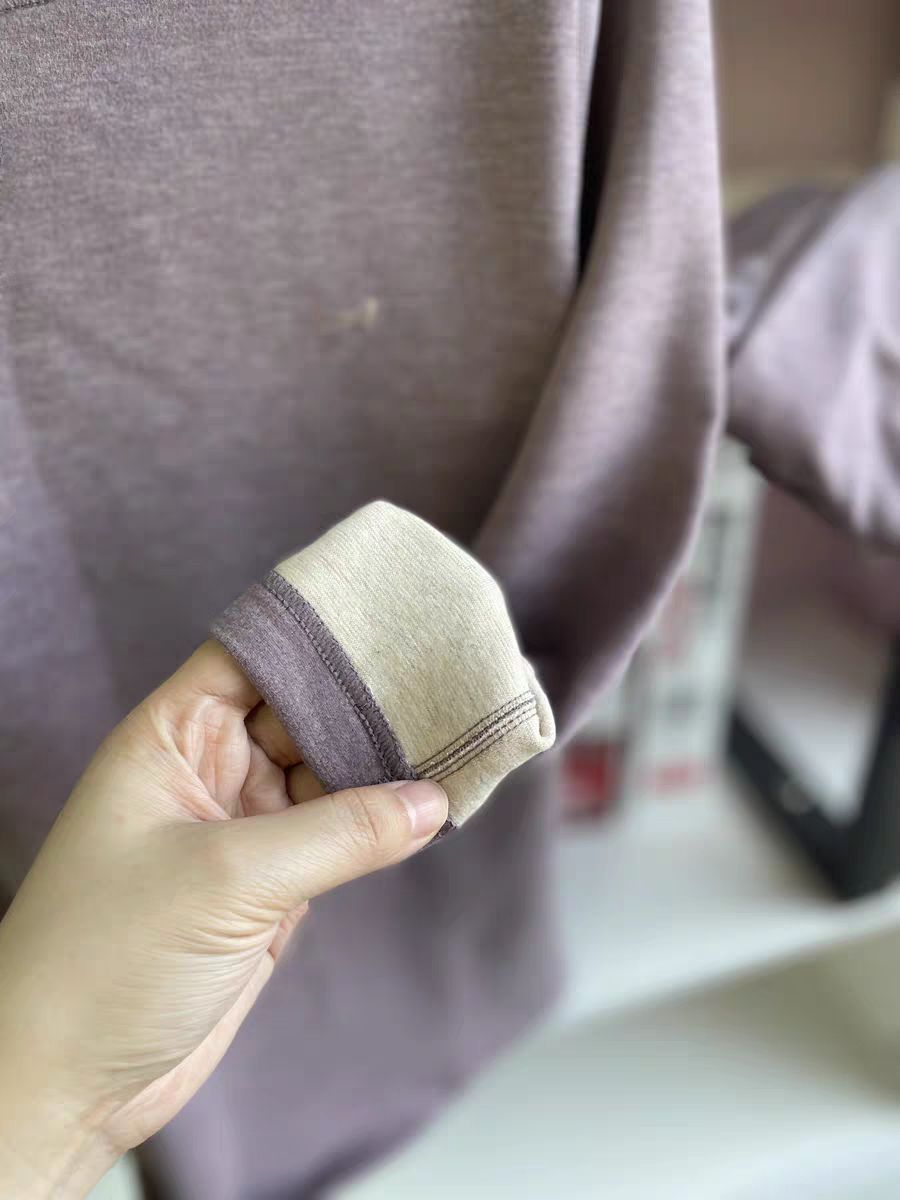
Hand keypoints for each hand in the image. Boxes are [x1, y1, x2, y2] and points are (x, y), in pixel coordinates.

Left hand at [0, 642, 447, 1198]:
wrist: (68, 1084)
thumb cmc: (106, 961)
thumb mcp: (228, 880)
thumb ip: (339, 833)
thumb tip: (431, 801)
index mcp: (172, 737)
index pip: (253, 655)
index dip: (318, 634)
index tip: (393, 617)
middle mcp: (207, 772)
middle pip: (302, 712)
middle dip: (368, 700)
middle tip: (449, 678)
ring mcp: (241, 830)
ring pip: (327, 777)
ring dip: (385, 765)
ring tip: (459, 733)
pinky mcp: (269, 887)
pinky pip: (338, 837)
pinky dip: (382, 826)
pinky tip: (433, 804)